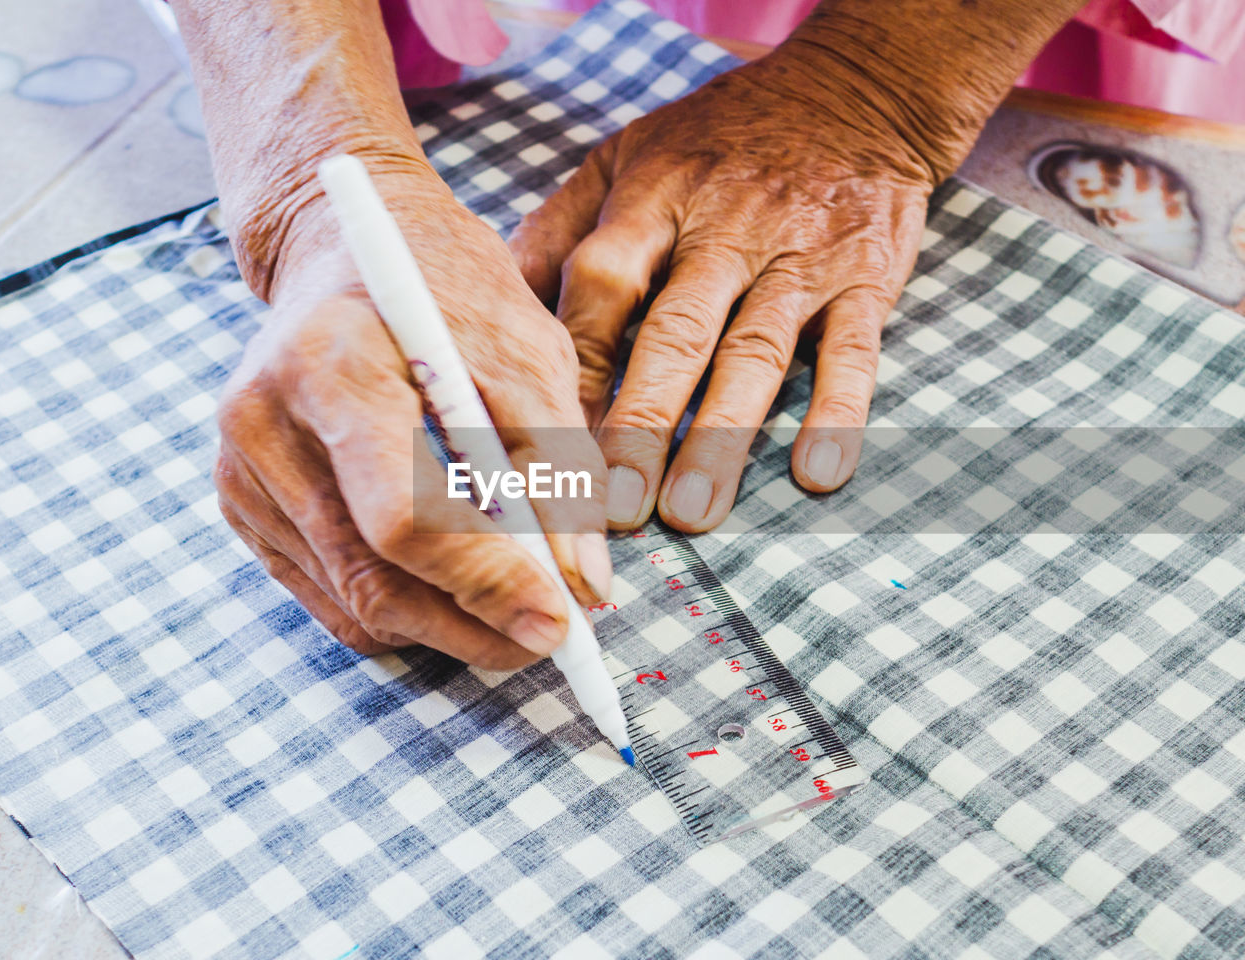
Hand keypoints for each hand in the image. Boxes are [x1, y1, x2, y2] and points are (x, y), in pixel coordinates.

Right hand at [215, 160, 611, 668]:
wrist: (342, 248)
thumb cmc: (444, 286)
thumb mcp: (525, 348)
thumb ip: (560, 466)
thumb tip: (584, 585)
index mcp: (332, 365)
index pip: (401, 516)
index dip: (484, 582)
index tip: (557, 621)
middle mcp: (263, 423)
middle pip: (371, 577)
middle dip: (471, 625)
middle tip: (548, 638)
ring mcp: (241, 469)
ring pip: (351, 601)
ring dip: (442, 626)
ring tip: (510, 609)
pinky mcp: (242, 502)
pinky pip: (328, 593)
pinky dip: (399, 606)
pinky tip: (448, 583)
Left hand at [511, 43, 935, 531]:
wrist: (855, 93)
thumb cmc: (722, 136)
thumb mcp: (628, 154)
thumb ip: (564, 225)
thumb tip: (499, 296)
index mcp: (656, 200)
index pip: (603, 284)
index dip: (577, 361)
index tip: (548, 434)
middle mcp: (725, 232)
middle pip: (675, 335)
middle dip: (641, 424)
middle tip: (612, 505)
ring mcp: (798, 258)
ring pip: (755, 356)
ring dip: (723, 438)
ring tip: (691, 512)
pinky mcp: (864, 281)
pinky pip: (853, 353)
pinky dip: (838, 412)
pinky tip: (818, 474)